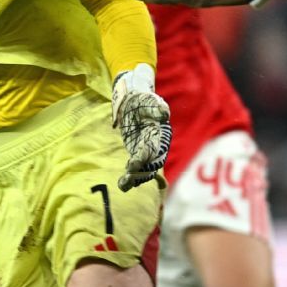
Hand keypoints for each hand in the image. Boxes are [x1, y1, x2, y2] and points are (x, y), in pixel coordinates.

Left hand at [111, 64, 170, 190]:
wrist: (134, 102)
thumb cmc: (144, 101)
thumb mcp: (151, 101)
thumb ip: (157, 108)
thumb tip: (163, 114)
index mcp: (160, 135)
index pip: (155, 149)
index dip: (146, 156)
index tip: (134, 162)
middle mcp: (155, 146)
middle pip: (150, 163)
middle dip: (141, 172)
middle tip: (129, 178)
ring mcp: (146, 151)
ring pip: (143, 168)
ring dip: (135, 178)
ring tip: (123, 185)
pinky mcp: (136, 153)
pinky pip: (135, 167)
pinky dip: (130, 176)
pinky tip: (122, 184)